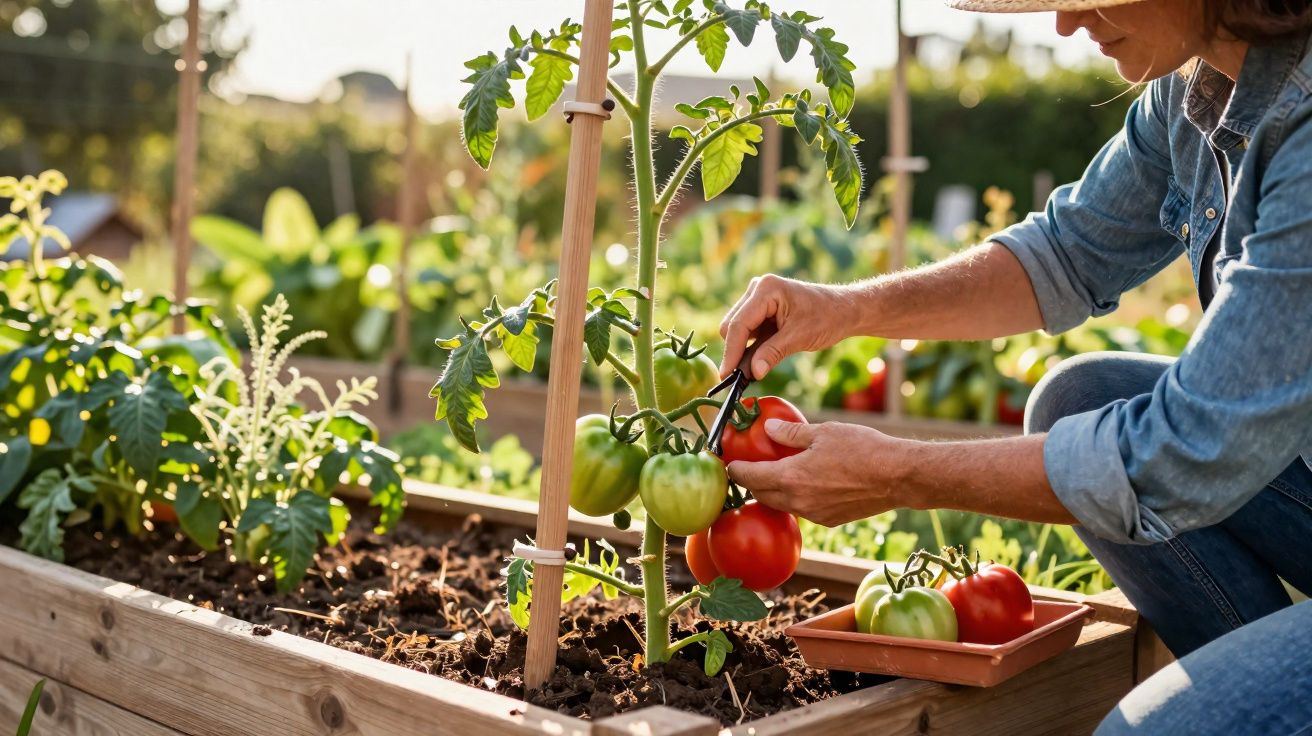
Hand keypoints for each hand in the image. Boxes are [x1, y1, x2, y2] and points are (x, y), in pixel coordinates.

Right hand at [719, 274, 856, 379]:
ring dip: (742, 351)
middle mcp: (757, 289)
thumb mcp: (799, 338)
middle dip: (735, 352)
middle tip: (739, 379)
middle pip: (732, 326)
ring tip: (751, 373)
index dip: (731, 352)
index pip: (739, 324)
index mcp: (766, 290)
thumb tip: (752, 373)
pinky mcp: (761, 310)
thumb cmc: (827, 318)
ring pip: (737, 330)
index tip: (726, 376)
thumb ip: (772, 353)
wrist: (845, 310)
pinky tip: (756, 364)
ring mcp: (758, 299)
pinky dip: (749, 348)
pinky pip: (747, 332)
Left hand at [726, 419, 913, 526]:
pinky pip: (802, 510)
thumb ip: (791, 433)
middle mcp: (798, 501)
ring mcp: (814, 514)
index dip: (735, 470)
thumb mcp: (824, 432)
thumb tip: (769, 429)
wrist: (898, 477)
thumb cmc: (863, 449)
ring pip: (782, 504)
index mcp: (791, 477)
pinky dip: (795, 498)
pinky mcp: (829, 520)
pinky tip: (804, 484)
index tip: (728, 463)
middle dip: (751, 483)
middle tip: (747, 468)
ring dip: (773, 492)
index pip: (750, 477)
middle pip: (761, 495)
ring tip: (774, 475)